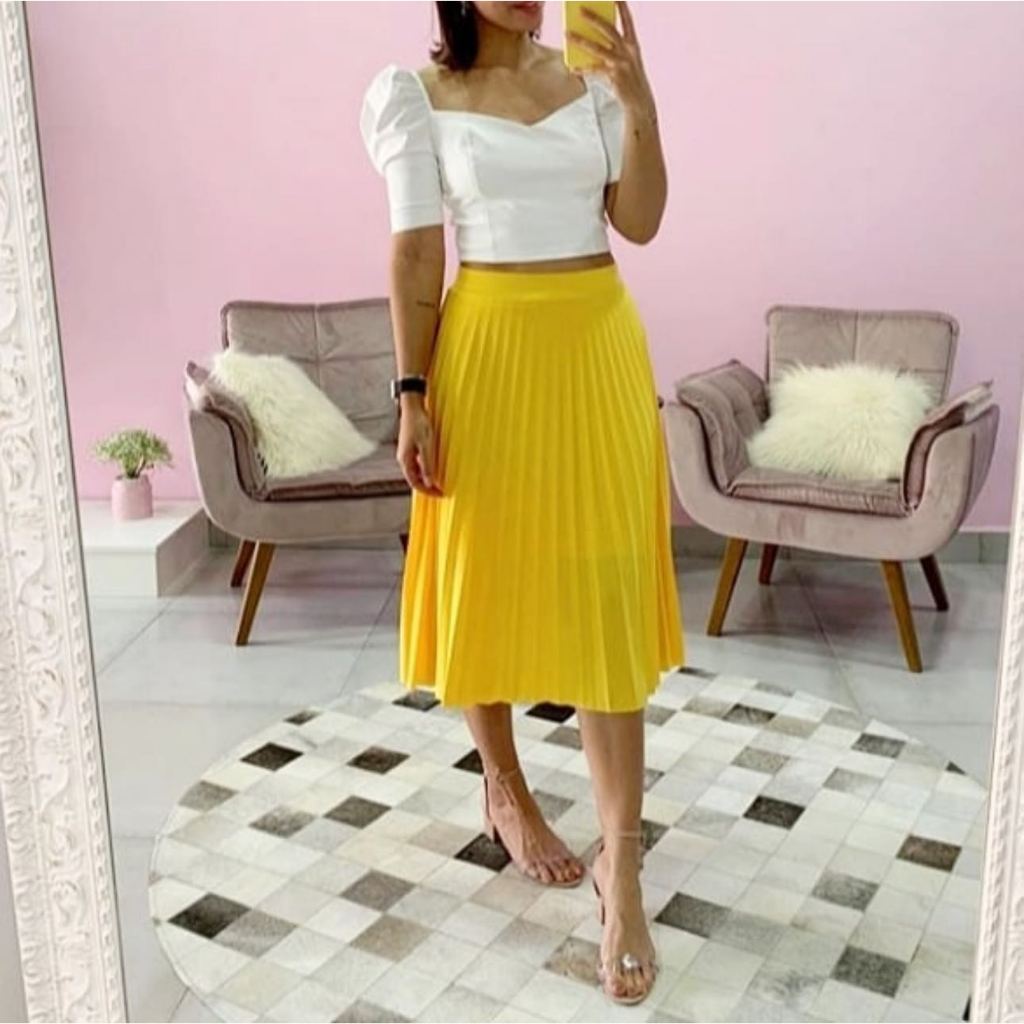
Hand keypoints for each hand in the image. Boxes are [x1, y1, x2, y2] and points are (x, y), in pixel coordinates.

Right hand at [397, 400, 442, 495]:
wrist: (413, 406)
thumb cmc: (419, 423)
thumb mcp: (426, 446)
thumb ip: (428, 465)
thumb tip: (430, 482)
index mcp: (405, 460)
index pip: (415, 483)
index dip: (427, 491)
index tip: (440, 494)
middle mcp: (404, 458)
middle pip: (415, 479)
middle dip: (428, 487)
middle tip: (442, 490)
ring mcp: (407, 453)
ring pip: (417, 472)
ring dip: (428, 478)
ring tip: (441, 480)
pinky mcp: (411, 447)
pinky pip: (418, 463)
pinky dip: (427, 468)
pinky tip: (436, 467)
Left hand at [567, 2, 655, 118]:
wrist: (640, 102)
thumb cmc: (630, 80)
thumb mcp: (627, 60)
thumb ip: (614, 48)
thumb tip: (592, 39)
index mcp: (633, 44)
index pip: (627, 19)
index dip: (621, 6)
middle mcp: (628, 50)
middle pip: (609, 29)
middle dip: (593, 18)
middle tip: (579, 9)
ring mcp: (621, 63)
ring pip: (597, 48)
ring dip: (580, 40)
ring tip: (567, 34)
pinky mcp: (614, 76)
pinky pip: (594, 70)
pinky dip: (582, 69)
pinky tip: (573, 68)